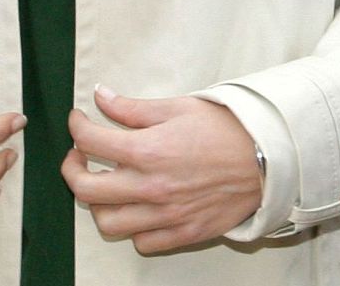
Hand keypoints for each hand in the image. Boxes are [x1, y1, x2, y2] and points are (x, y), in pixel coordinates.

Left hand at [63, 85, 263, 254]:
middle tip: (78, 157)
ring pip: (107, 222)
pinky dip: (133, 228)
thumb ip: (134, 108)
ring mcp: (165, 215)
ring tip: (107, 187)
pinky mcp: (182, 233)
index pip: (90, 140)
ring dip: (98, 204)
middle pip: (85, 189)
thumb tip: (101, 96)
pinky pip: (141, 242)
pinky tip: (138, 209)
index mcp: (148, 150)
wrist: (269, 158)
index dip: (76, 127)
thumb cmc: (228, 128)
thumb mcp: (180, 107)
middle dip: (71, 169)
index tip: (78, 121)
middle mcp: (150, 186)